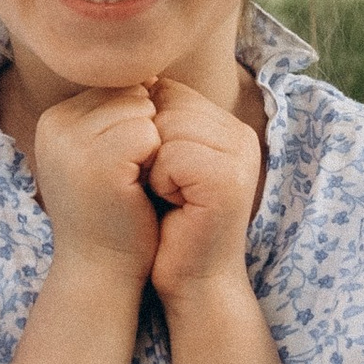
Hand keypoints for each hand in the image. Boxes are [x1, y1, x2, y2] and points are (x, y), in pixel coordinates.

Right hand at [31, 82, 162, 285]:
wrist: (101, 270)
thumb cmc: (112, 212)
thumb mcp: (103, 156)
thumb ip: (115, 116)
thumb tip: (153, 75)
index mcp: (54, 121)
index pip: (114, 88)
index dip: (137, 119)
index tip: (130, 162)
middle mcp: (55, 126)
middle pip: (127, 93)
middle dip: (148, 126)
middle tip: (138, 173)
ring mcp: (74, 143)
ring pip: (140, 109)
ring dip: (155, 142)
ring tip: (139, 180)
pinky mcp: (99, 162)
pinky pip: (148, 133)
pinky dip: (159, 157)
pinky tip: (147, 186)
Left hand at [146, 77, 262, 300]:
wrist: (192, 282)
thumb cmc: (168, 225)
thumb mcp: (161, 165)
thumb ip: (155, 124)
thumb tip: (124, 81)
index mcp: (225, 127)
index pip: (168, 91)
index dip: (144, 126)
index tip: (149, 167)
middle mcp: (239, 135)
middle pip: (168, 104)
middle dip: (147, 144)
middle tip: (156, 185)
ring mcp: (239, 155)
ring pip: (168, 126)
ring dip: (152, 163)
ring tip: (165, 194)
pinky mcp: (229, 179)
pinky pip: (173, 154)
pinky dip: (160, 180)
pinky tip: (172, 204)